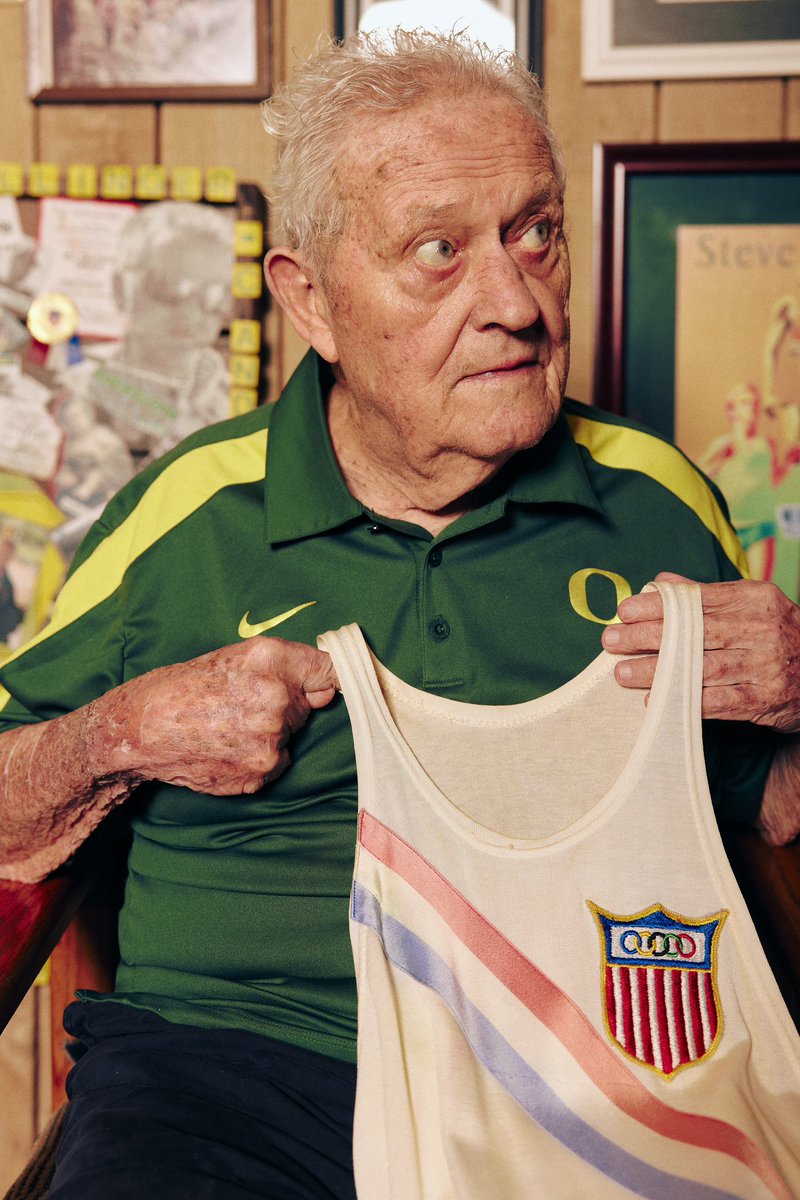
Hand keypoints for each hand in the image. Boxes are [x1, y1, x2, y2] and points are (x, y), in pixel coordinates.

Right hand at [95, 637, 338, 794]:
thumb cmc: (185, 687)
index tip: (335, 684)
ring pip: (289, 738)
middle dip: (285, 708)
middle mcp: (276, 697)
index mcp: (271, 659)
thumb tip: (329, 691)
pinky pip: (275, 765)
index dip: (332, 678)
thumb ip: (287, 668)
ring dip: (269, 736)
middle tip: (241, 705)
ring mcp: (269, 739)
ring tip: (227, 727)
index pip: (330, 669)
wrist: (143, 727)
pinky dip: (256, 760)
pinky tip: (226, 748)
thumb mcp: (235, 657)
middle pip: (308, 707)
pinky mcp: (260, 772)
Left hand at [601, 572, 799, 732]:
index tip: (624, 611)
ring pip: (701, 668)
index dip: (657, 606)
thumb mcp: (752, 606)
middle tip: (611, 640)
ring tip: (623, 672)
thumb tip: (661, 582)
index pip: (697, 601)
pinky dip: (685, 701)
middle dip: (647, 636)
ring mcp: (765, 666)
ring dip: (658, 672)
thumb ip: (707, 595)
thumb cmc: (777, 635)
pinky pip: (718, 701)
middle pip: (694, 632)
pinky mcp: (765, 700)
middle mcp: (761, 630)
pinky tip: (656, 701)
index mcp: (755, 599)